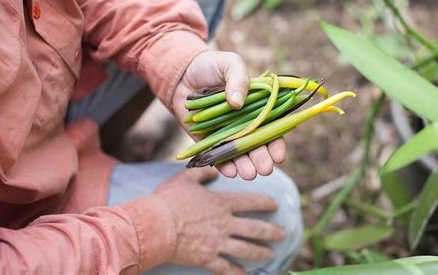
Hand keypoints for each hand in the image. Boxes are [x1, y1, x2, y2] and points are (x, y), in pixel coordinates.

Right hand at [154, 167, 284, 274]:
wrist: (154, 226)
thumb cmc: (169, 200)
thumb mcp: (186, 179)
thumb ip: (202, 173)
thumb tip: (214, 173)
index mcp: (221, 203)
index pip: (251, 202)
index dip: (265, 203)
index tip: (276, 206)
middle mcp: (225, 223)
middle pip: (255, 229)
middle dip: (272, 231)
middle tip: (283, 234)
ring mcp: (217, 243)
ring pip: (246, 249)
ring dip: (261, 252)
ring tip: (270, 254)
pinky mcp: (207, 258)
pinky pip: (227, 268)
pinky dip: (237, 273)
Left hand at [172, 51, 286, 179]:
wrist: (182, 73)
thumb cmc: (211, 66)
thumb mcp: (229, 64)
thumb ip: (237, 79)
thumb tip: (237, 103)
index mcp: (257, 108)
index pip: (272, 129)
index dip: (277, 143)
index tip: (278, 155)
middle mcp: (244, 124)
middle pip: (257, 146)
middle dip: (262, 160)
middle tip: (264, 169)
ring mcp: (226, 134)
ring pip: (239, 155)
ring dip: (245, 166)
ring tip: (248, 174)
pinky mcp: (207, 140)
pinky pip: (216, 156)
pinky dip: (223, 165)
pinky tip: (230, 172)